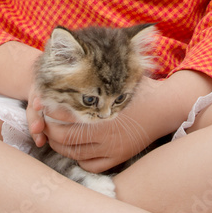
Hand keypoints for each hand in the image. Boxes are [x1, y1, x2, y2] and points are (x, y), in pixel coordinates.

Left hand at [37, 77, 167, 173]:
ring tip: (52, 132)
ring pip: (73, 153)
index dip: (51, 110)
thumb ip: (100, 70)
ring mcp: (111, 149)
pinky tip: (74, 147)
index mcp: (102, 113)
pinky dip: (77, 157)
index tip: (45, 103)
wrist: (167, 108)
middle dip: (49, 129)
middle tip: (44, 119)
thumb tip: (75, 47)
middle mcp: (105, 135)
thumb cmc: (141, 88)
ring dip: (58, 144)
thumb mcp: (121, 73)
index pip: (65, 116)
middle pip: (63, 138)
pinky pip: (89, 165)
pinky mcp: (117, 158)